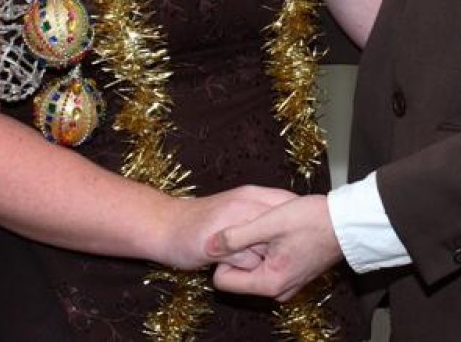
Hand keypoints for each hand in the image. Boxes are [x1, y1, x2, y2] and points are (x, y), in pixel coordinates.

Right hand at [161, 185, 297, 270]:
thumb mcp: (236, 205)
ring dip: (263, 258)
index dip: (295, 223)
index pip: (289, 204)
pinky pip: (248, 261)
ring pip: (267, 247)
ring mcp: (232, 221)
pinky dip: (245, 267)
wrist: (164, 225)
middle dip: (283, 244)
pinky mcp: (220, 243)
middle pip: (282, 228)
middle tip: (278, 255)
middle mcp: (245, 203)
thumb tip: (293, 221)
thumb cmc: (204, 220)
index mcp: (252, 193)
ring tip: (251, 259)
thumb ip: (260, 209)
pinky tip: (232, 264)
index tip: (296, 238)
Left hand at [207, 194, 342, 301]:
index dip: (225, 255)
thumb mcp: (269, 222)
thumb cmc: (312, 220)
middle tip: (259, 230)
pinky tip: (282, 234)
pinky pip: (268, 267)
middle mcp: (278, 290)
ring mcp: (287, 285)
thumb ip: (235, 236)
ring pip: (253, 269)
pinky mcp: (294, 276)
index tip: (239, 236)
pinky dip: (269, 251)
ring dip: (256, 250)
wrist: (347, 222)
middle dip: (241, 252)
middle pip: (238, 276)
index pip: (223, 281)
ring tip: (272, 231)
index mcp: (269, 282)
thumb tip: (208, 245)